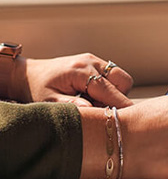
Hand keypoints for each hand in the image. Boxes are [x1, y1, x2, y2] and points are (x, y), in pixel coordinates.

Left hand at [11, 53, 132, 107]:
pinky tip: (92, 96)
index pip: (109, 89)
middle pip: (123, 80)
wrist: (27, 73)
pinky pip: (112, 75)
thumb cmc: (36, 89)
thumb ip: (71, 105)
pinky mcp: (95, 62)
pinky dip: (109, 88)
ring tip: (94, 103)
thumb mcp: (48, 102)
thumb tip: (91, 109)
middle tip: (102, 110)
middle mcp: (91, 62)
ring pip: (120, 77)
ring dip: (114, 92)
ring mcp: (94, 60)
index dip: (121, 104)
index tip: (128, 118)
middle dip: (119, 97)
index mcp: (80, 71)